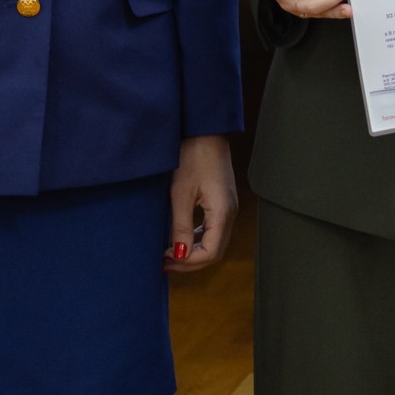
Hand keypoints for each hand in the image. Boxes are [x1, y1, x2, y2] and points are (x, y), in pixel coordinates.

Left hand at [166, 134, 237, 271]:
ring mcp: (229, 207)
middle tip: (164, 263)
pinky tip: (181, 238)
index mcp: (222, 212)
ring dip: (194, 253)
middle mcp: (230, 213)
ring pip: (215, 243)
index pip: (210, 253)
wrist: (205, 131)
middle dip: (190, 262)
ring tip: (169, 254)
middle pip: (215, 252)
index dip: (187, 262)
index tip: (164, 259)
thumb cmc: (192, 157)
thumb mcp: (180, 193)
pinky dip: (198, 240)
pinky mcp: (223, 202)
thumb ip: (180, 226)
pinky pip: (214, 230)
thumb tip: (179, 255)